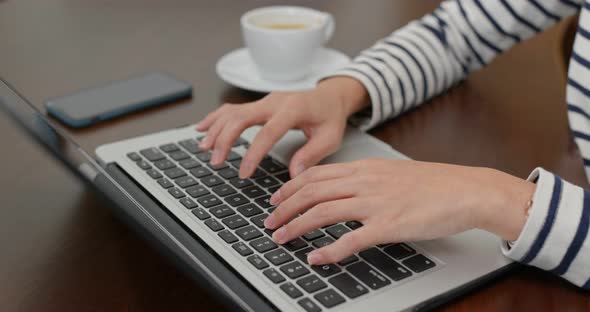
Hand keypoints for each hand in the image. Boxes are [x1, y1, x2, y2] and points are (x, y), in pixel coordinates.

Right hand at [196, 77, 368, 178]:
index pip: (268, 132)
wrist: (330, 95)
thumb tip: (293, 175)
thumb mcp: (330, 137)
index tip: (243, 173)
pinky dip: (216, 118)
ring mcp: (264, 101)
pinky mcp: (259, 104)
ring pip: (233, 111)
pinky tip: (202, 128)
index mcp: (293, 109)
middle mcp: (275, 101)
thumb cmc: (331, 116)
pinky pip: (232, 108)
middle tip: (216, 161)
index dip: (253, 153)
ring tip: (204, 148)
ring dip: (216, 129)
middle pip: (241, 117)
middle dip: (225, 139)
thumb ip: (311, 155)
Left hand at [264, 159, 535, 264]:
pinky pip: (352, 239)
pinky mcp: (390, 225)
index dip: (290, 188)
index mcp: (365, 169)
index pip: (316, 174)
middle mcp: (365, 182)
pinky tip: (316, 258)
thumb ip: (365, 179)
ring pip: (323, 212)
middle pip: (312, 192)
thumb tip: (343, 190)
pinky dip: (330, 250)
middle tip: (270, 222)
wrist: (466, 190)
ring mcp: (376, 203)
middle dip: (284, 208)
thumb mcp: (392, 173)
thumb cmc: (433, 184)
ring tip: (282, 238)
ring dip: (297, 226)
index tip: (276, 199)